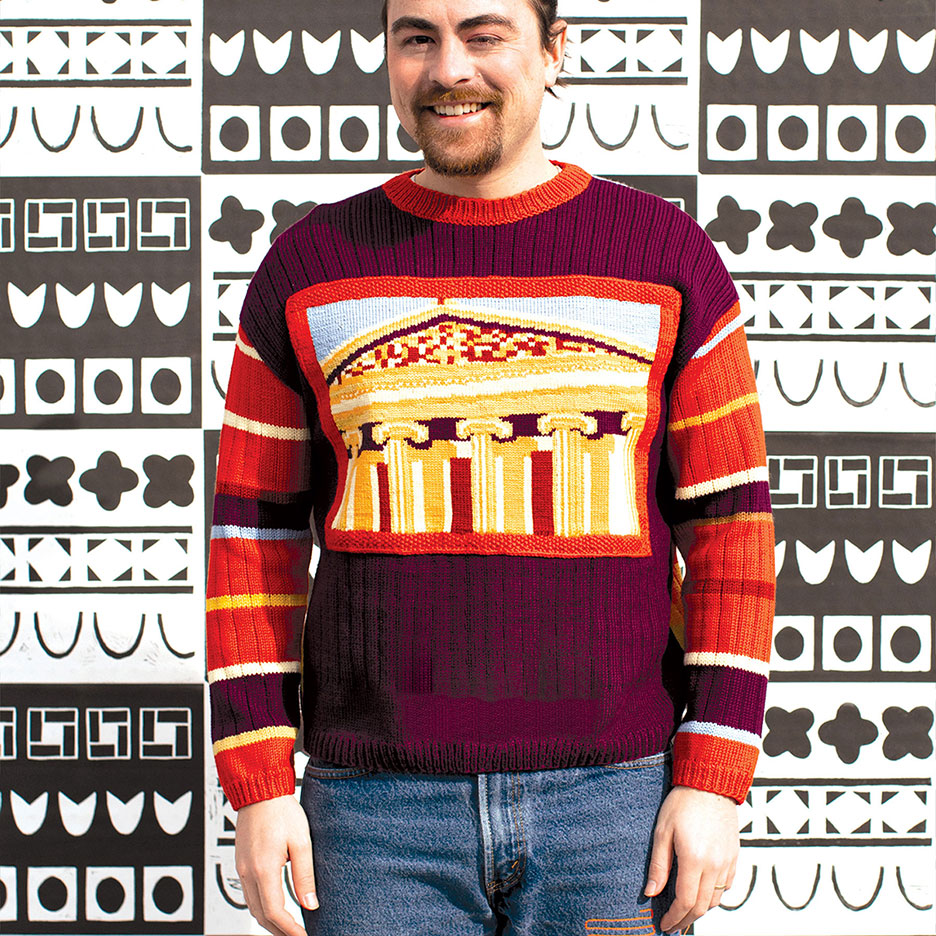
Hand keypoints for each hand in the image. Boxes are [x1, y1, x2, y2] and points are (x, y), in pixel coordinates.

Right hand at [234, 794, 317, 935]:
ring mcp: (241, 868)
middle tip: (298, 935)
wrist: (260, 790)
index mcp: (264, 869)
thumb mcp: (301, 841)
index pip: (275, 912)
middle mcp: (248, 872)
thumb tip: (310, 904)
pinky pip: (249, 894)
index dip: (290, 930)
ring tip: (290, 927)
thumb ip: (305, 875)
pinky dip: (262, 906)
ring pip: (253, 907)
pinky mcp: (241, 863)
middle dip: (280, 931)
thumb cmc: (281, 811)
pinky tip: (276, 906)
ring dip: (270, 921)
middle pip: (261, 915)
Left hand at [644, 784, 738, 934]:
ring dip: (699, 910)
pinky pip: (727, 887)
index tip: (664, 925)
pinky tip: (702, 895)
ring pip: (715, 899)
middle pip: (701, 906)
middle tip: (673, 926)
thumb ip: (659, 865)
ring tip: (684, 913)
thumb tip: (651, 892)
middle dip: (686, 920)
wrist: (710, 784)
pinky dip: (714, 896)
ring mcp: (727, 862)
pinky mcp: (735, 857)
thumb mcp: (662, 831)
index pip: (684, 901)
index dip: (673, 917)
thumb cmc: (683, 803)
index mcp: (694, 859)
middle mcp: (714, 865)